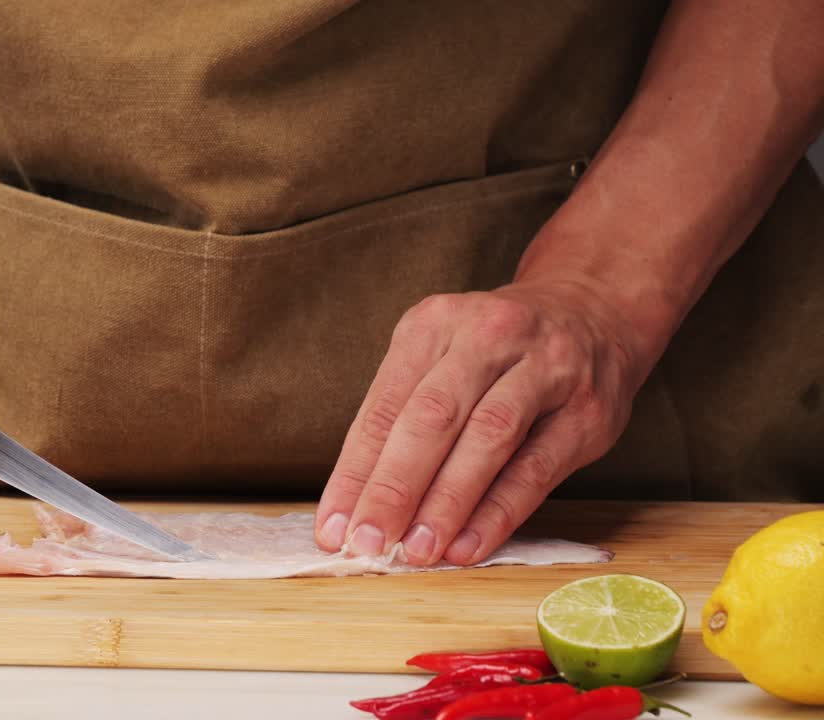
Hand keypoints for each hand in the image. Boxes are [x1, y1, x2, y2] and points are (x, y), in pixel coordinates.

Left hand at [314, 280, 648, 565]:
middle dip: (394, 487)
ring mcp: (545, 369)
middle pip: (432, 417)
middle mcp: (488, 336)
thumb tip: (356, 504)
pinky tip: (467, 546)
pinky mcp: (585, 412)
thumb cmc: (494, 352)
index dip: (355, 471)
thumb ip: (400, 419)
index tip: (331, 526)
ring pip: (487, 439)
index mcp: (434, 323)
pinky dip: (497, 512)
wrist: (592, 312)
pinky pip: (535, 469)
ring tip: (416, 551)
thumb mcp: (439, 358)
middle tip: (367, 542)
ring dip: (446, 502)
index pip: (384, 406)